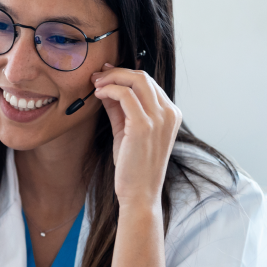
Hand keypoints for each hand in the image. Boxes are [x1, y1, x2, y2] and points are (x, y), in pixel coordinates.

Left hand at [91, 64, 181, 208]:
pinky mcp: (143, 125)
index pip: (148, 83)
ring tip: (95, 84)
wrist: (140, 194)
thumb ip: (119, 109)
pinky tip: (98, 94)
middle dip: (117, 72)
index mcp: (171, 114)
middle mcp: (169, 113)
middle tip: (96, 76)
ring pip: (137, 80)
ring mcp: (159, 118)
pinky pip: (126, 95)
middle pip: (143, 76)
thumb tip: (106, 88)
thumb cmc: (134, 167)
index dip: (124, 74)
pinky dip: (110, 89)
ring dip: (112, 77)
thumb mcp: (127, 132)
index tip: (105, 74)